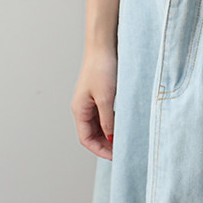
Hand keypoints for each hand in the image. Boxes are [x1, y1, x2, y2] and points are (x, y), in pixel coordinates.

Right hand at [71, 45, 116, 159]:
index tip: (115, 156)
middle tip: (121, 150)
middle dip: (105, 144)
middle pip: (91, 133)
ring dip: (108, 134)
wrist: (104, 46)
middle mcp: (82, 107)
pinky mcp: (99, 93)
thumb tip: (110, 139)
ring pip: (98, 124)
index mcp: (80, 109)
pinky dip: (111, 122)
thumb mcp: (106, 97)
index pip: (86, 139)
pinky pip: (103, 114)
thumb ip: (107, 120)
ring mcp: (90, 100)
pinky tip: (122, 123)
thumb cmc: (102, 68)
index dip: (99, 150)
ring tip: (123, 139)